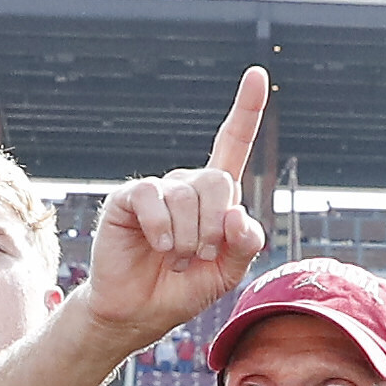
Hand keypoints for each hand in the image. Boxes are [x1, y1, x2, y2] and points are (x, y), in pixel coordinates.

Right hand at [74, 67, 268, 362]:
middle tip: (200, 254)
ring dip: (188, 238)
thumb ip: (245, 244)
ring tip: (175, 258)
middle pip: (219, 181)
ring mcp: (157, 190)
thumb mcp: (228, 272)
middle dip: (216, 227)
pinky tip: (157, 246)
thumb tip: (238, 215)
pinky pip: (154, 199)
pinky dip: (162, 228)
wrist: (140, 311)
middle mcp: (187, 185)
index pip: (232, 144)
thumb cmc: (184, 288)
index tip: (257, 74)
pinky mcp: (128, 199)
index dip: (246, 110)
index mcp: (215, 197)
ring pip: (188, 196)